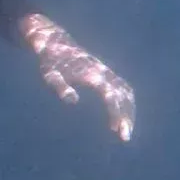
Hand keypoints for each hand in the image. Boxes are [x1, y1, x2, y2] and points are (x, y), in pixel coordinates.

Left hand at [19, 12, 134, 141]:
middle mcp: (104, 72)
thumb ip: (60, 87)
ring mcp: (107, 71)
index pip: (111, 95)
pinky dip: (126, 103)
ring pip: (126, 92)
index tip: (116, 129)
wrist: (55, 41)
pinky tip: (121, 118)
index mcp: (92, 74)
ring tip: (124, 131)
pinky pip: (123, 88)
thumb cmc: (51, 61)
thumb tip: (73, 101)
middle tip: (125, 138)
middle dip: (127, 116)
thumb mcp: (50, 74)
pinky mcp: (106, 72)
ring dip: (129, 111)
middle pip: (123, 95)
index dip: (116, 112)